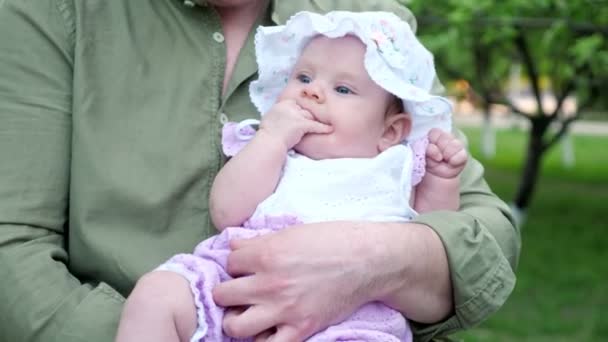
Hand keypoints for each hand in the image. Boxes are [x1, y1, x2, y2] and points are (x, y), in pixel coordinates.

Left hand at [212, 221, 384, 340]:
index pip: (229, 262)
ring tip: (245, 314)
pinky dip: (263, 340)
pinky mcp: (301, 329)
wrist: (368, 260)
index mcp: (266, 254)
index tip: (245, 266)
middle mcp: (269, 283)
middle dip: (227, 291)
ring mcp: (284, 309)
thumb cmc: (333, 240)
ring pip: (235, 326)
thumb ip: (260, 241)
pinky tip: (267, 330)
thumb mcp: (292, 232)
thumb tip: (234, 246)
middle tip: (239, 291)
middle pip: (223, 294)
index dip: (235, 264)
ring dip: (235, 320)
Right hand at [259, 99, 332, 150]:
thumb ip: (277, 115)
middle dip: (308, 116)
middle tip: (314, 120)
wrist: (269, 142)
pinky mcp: (302, 124)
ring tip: (325, 123)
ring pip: (310, 116)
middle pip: (303, 109)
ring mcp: (296, 115)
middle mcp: (289, 107)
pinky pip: (315, 125)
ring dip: (315, 121)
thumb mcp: (269, 119)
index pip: (295, 104)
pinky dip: (323, 128)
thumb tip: (279, 117)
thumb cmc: (267, 136)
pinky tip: (329, 129)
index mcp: (281, 105)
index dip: (299, 111)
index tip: (301, 116)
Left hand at [425, 128, 467, 178]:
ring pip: (455, 144)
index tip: (429, 151)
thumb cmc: (428, 162)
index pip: (435, 132)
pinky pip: (462, 155)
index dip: (432, 142)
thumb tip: (434, 149)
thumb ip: (427, 150)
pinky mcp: (463, 155)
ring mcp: (456, 145)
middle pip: (445, 137)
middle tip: (437, 158)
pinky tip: (450, 163)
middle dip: (439, 149)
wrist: (435, 175)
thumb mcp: (423, 155)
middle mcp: (447, 138)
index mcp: (435, 135)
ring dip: (447, 154)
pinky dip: (454, 160)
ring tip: (443, 160)